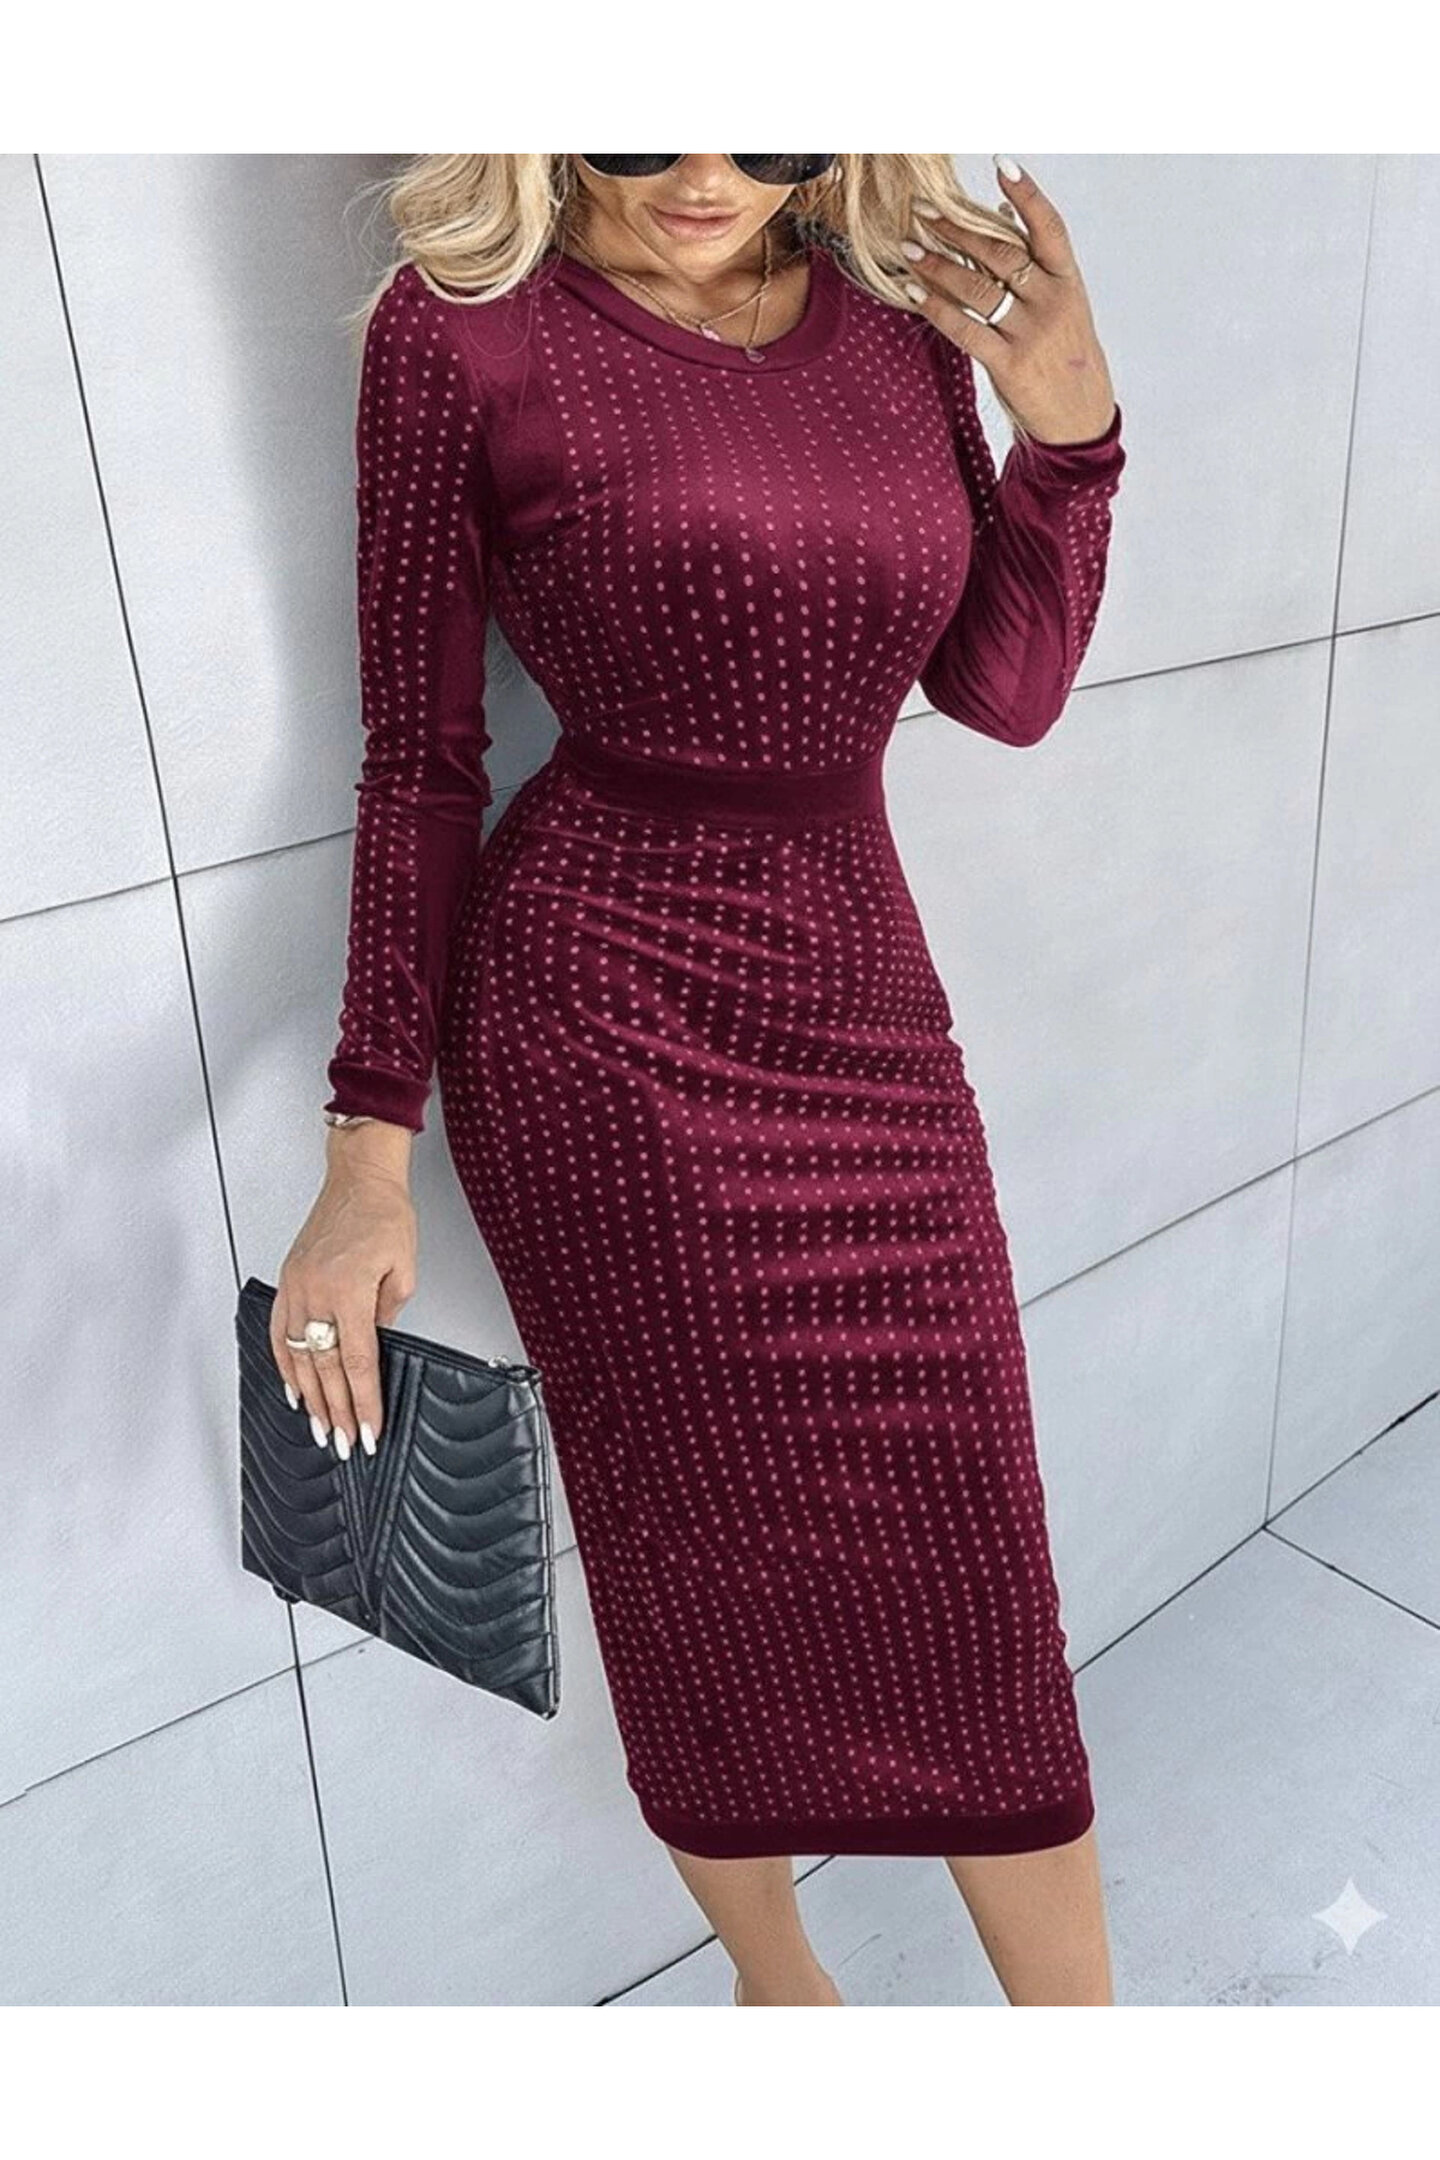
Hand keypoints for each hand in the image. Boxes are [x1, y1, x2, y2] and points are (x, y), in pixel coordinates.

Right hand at [270, 1145, 417, 1459]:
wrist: (359, 1178)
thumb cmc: (385, 1215)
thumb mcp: (402, 1270)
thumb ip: (387, 1314)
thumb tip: (375, 1348)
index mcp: (350, 1292)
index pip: (358, 1363)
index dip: (364, 1403)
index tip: (370, 1431)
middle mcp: (317, 1293)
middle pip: (325, 1368)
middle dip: (337, 1412)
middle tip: (345, 1444)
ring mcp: (297, 1288)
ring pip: (299, 1356)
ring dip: (310, 1397)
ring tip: (319, 1428)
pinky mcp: (288, 1281)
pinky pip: (279, 1332)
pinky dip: (284, 1363)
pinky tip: (293, 1387)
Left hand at [903, 158, 1116, 447]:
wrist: (1080, 420)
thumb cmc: (1066, 358)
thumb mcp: (1064, 306)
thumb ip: (1037, 264)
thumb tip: (1005, 213)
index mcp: (1068, 282)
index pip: (1048, 228)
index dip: (1027, 194)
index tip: (1001, 163)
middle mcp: (1051, 302)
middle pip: (1001, 253)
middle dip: (957, 228)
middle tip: (923, 209)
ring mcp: (1030, 334)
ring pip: (977, 288)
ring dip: (937, 265)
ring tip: (907, 247)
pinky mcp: (1009, 364)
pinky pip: (965, 329)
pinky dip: (936, 307)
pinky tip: (914, 291)